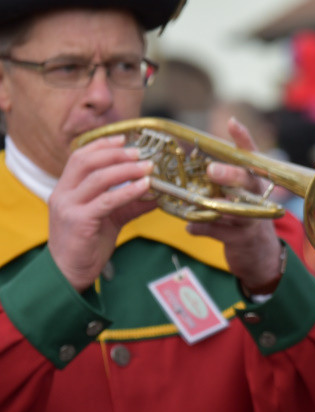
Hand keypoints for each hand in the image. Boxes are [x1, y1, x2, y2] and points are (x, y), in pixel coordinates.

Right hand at [47, 135, 155, 291]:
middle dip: (115, 153)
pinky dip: (128, 191)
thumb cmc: (87, 245)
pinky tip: (144, 188)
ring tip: (147, 167)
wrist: (69, 272)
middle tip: (140, 153)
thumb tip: (156, 195)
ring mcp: (69, 207)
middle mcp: (63, 194)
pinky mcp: (79, 221)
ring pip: (98, 178)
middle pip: (87, 161)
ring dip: (126, 169)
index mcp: (66, 189)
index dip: (102, 145)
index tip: (125, 139)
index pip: (80, 156)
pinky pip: (107, 201)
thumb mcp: (109, 219)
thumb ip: (129, 204)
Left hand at [185, 117, 283, 292]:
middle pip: (247, 181)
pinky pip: (220, 231)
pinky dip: (202, 228)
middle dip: (231, 175)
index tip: (231, 123)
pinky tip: (190, 228)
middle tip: (212, 170)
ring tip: (196, 200)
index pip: (251, 156)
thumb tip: (182, 166)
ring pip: (236, 208)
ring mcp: (253, 218)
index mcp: (255, 180)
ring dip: (216, 204)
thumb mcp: (234, 195)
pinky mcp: (244, 238)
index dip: (243, 139)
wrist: (259, 253)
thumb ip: (215, 182)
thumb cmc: (242, 216)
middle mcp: (258, 196)